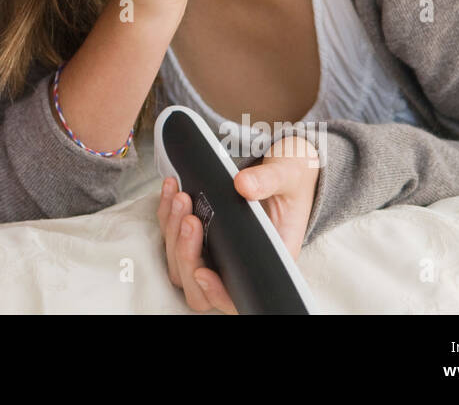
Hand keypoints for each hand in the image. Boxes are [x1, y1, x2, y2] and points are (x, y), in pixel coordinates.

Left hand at [158, 134, 319, 313]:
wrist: (282, 163)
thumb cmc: (291, 178)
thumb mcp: (288, 174)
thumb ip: (268, 180)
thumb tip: (243, 186)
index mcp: (266, 259)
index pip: (237, 295)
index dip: (217, 292)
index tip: (202, 272)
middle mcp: (238, 260)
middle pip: (199, 284)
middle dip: (187, 255)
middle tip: (190, 219)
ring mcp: (214, 247)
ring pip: (180, 261)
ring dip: (173, 233)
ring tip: (181, 198)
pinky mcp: (199, 230)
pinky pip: (173, 233)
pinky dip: (167, 214)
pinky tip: (172, 189)